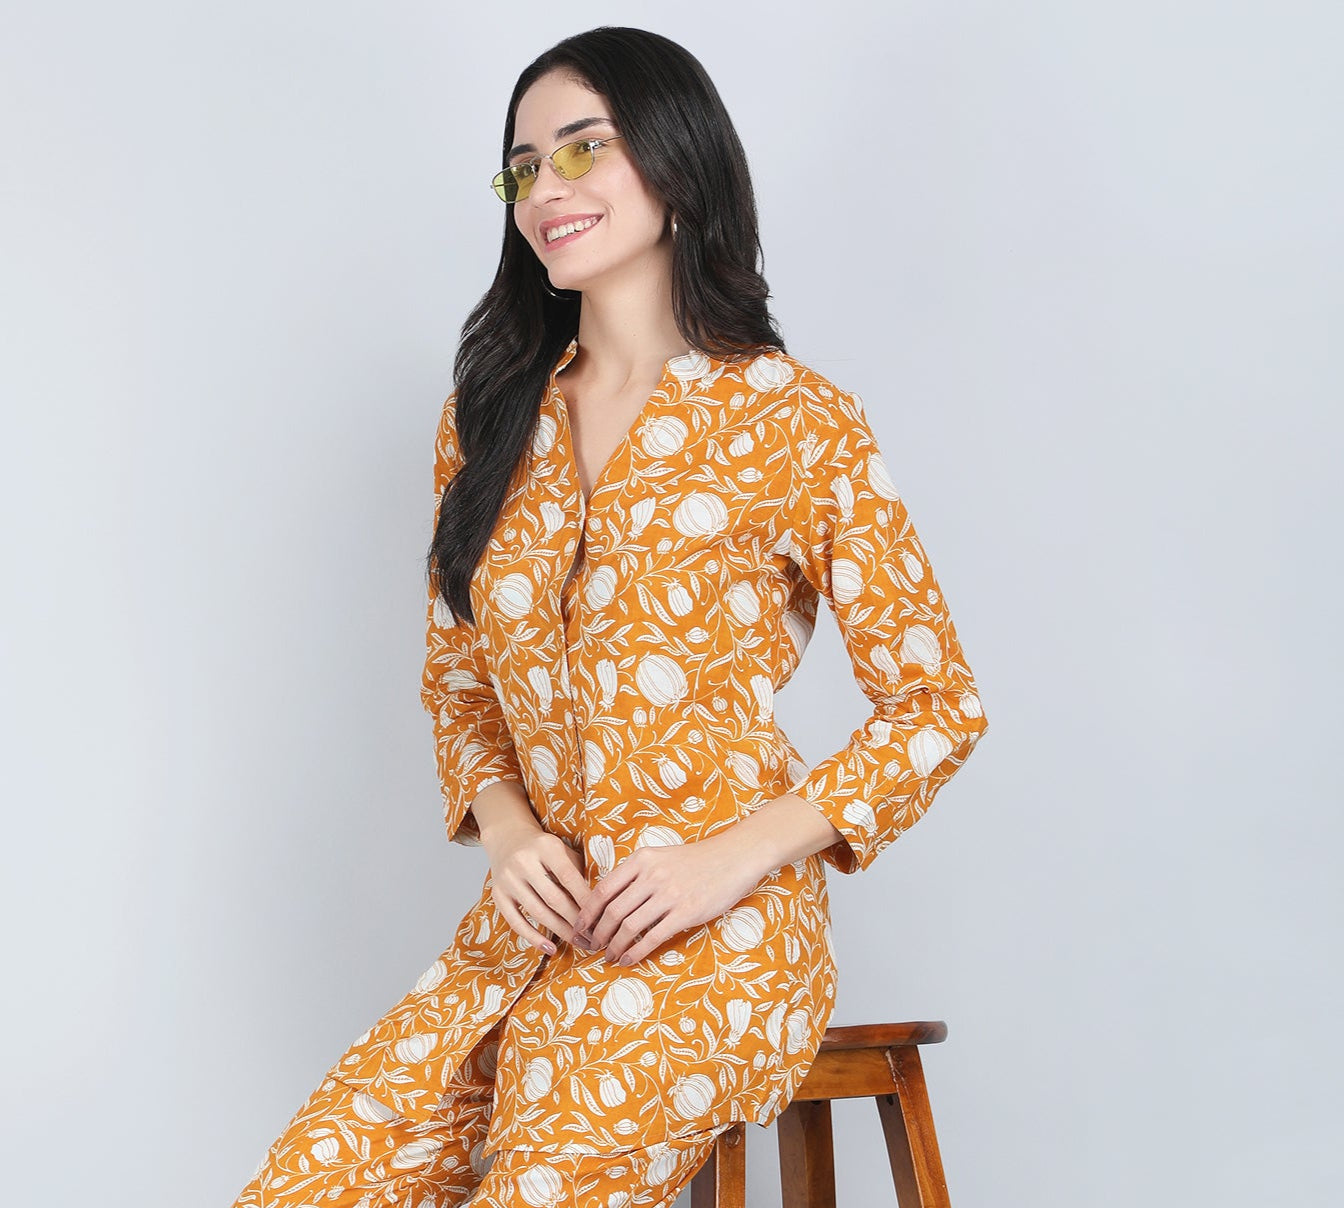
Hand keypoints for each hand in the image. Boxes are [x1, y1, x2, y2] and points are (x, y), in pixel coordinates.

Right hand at [481, 819, 590, 954]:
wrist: (508, 839)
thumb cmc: (544, 849)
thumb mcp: (562, 850)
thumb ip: (578, 871)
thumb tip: (599, 903)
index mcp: (546, 847)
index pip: (569, 877)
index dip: (585, 899)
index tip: (601, 917)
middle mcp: (524, 862)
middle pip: (554, 898)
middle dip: (576, 921)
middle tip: (594, 937)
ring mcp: (508, 879)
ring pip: (538, 913)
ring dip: (561, 932)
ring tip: (579, 942)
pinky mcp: (498, 895)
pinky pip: (516, 922)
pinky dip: (534, 938)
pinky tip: (550, 948)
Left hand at [572, 833, 765, 966]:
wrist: (732, 858)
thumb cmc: (694, 860)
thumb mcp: (660, 856)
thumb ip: (635, 874)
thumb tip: (608, 902)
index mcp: (641, 859)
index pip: (602, 889)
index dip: (586, 913)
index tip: (578, 928)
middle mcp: (652, 875)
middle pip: (612, 911)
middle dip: (597, 934)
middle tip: (592, 947)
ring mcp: (669, 894)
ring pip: (629, 927)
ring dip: (614, 946)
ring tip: (608, 957)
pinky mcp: (685, 912)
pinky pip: (652, 938)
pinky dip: (635, 953)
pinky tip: (628, 960)